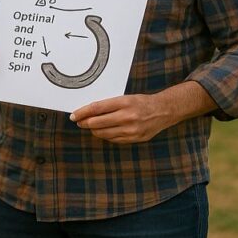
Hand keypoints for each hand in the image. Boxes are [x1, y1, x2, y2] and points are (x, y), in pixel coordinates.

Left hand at [69, 81, 217, 143]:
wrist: (164, 111)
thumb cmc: (141, 102)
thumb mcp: (126, 98)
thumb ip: (109, 105)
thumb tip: (88, 112)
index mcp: (124, 102)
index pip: (97, 108)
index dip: (82, 112)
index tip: (73, 115)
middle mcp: (127, 117)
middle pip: (97, 123)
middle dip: (85, 123)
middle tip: (78, 121)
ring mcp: (131, 130)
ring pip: (103, 133)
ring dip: (93, 130)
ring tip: (89, 126)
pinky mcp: (134, 139)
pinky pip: (113, 139)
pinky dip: (105, 135)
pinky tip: (102, 131)